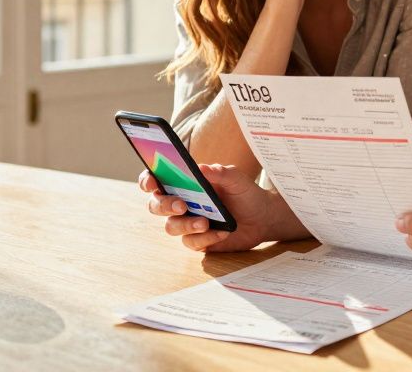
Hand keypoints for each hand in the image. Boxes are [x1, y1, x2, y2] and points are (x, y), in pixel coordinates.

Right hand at [138, 164, 306, 251]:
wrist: (263, 218)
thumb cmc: (245, 193)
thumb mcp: (236, 179)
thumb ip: (220, 172)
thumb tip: (202, 168)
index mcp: (184, 183)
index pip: (156, 180)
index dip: (147, 180)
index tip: (153, 182)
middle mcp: (180, 203)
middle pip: (157, 205)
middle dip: (165, 205)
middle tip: (182, 205)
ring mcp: (187, 223)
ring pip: (171, 227)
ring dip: (187, 225)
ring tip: (206, 222)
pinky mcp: (198, 241)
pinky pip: (191, 243)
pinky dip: (206, 238)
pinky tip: (222, 232)